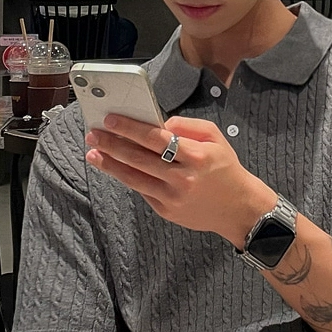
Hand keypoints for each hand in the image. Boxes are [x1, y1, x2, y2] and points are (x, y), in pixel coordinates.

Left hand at [86, 115, 275, 246]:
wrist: (239, 208)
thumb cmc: (225, 168)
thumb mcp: (215, 138)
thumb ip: (187, 126)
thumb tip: (159, 123)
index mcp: (196, 156)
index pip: (156, 138)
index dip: (131, 128)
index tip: (111, 119)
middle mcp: (183, 178)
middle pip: (139, 158)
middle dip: (112, 145)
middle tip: (93, 134)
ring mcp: (173, 197)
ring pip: (134, 178)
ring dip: (110, 164)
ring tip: (93, 153)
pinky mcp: (167, 211)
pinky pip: (142, 191)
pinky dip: (127, 178)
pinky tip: (114, 167)